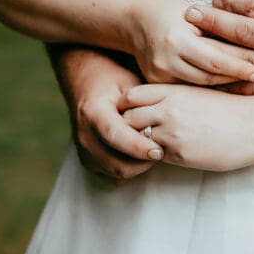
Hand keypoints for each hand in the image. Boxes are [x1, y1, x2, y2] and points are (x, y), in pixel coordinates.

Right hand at [56, 48, 163, 183]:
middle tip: (162, 150)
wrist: (85, 79)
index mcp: (94, 113)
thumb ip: (145, 103)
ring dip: (138, 167)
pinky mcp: (87, 159)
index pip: (116, 137)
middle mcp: (84, 135)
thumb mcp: (130, 82)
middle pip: (117, 163)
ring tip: (151, 151)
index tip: (159, 151)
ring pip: (117, 174)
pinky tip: (139, 156)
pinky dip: (128, 170)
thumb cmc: (112, 77)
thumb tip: (170, 119)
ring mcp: (83, 150)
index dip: (138, 148)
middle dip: (143, 162)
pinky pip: (111, 176)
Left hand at [118, 83, 253, 171]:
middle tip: (135, 134)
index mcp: (173, 91)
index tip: (134, 114)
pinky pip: (154, 156)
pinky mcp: (180, 154)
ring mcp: (172, 132)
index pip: (131, 96)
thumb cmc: (232, 109)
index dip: (128, 106)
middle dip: (128, 126)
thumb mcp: (199, 94)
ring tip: (149, 147)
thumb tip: (153, 107)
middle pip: (127, 117)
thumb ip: (174, 98)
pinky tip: (166, 155)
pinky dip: (155, 157)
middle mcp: (168, 109)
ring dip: (140, 144)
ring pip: (137, 139)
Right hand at [129, 0, 253, 85]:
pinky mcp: (156, 82)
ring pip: (200, 85)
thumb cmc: (172, 12)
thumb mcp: (197, 15)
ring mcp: (158, 74)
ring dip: (224, 84)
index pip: (216, 60)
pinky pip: (187, 87)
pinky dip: (207, 86)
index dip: (240, 67)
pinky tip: (224, 85)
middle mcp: (165, 60)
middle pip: (209, 76)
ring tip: (246, 82)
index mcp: (176, 39)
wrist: (135, 20)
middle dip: (236, 77)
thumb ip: (220, 31)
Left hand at [183, 0, 253, 86]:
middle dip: (213, 25)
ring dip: (219, 54)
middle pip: (242, 33)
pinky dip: (240, 86)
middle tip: (189, 18)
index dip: (228, 4)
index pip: (253, 7)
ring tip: (196, 49)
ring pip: (247, 61)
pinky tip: (221, 84)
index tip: (210, 1)